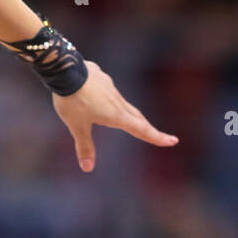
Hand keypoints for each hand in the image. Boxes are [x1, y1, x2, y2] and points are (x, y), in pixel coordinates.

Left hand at [52, 60, 178, 171]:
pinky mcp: (100, 76)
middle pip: (136, 116)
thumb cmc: (72, 100)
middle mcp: (117, 100)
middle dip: (146, 126)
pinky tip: (97, 95)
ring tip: (122, 117)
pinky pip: (106, 88)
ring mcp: (109, 87)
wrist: (64, 69)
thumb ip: (84, 146)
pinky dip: (107, 96)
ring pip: (121, 102)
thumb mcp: (77, 126)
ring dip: (125, 111)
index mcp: (116, 115)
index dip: (157, 137)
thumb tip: (87, 168)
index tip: (173, 141)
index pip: (141, 129)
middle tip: (154, 133)